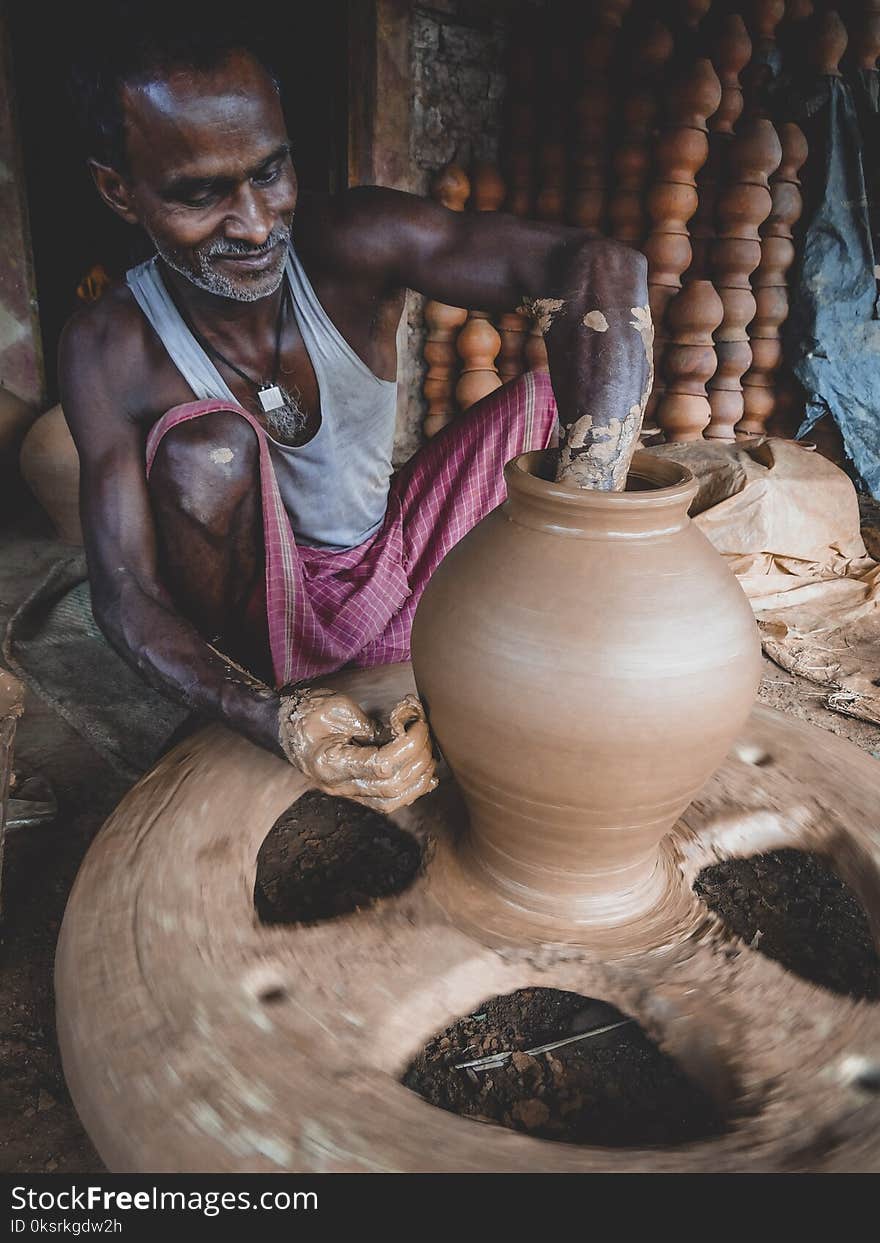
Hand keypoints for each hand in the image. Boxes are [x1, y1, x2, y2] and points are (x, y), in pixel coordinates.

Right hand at [278, 688, 437, 812]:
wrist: (280, 726)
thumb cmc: (305, 713)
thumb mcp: (336, 710)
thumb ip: (369, 727)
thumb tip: (402, 736)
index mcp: (330, 764)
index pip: (381, 766)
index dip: (408, 746)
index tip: (417, 724)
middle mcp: (337, 785)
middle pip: (391, 787)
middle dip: (418, 759)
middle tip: (426, 733)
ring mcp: (344, 792)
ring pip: (391, 802)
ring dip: (418, 779)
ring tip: (430, 754)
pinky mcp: (352, 791)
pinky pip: (386, 802)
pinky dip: (410, 790)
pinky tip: (425, 777)